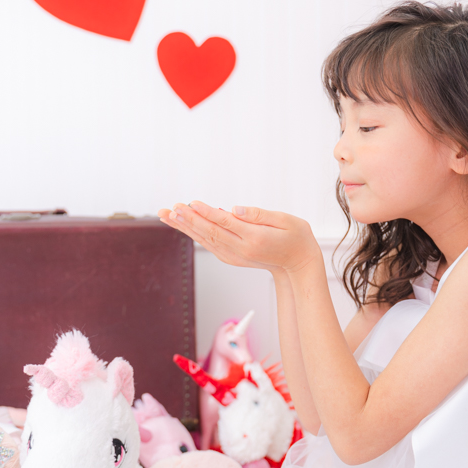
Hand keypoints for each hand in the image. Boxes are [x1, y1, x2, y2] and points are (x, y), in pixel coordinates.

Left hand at [158, 201, 320, 273]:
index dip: (207, 212)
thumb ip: (259, 215)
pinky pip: (210, 245)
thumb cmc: (297, 238)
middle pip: (210, 233)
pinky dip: (196, 235)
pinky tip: (184, 226)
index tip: (191, 203)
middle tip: (171, 209)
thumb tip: (235, 209)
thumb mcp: (286, 220)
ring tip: (169, 216)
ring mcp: (236, 256)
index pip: (226, 223)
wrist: (299, 264)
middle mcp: (242, 250)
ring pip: (206, 240)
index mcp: (255, 239)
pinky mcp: (232, 258)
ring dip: (186, 228)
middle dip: (188, 220)